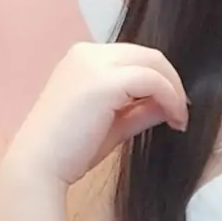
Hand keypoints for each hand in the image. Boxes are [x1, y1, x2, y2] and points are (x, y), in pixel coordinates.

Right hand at [4, 42, 187, 188]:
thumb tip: (170, 105)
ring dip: (175, 90)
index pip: (133, 58)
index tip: (173, 107)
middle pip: (147, 55)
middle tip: (182, 111)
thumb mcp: (112, 125)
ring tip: (180, 119)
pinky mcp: (104, 81)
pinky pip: (153, 80)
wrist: (39, 166)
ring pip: (153, 63)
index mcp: (82, 59)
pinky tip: (175, 120)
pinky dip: (171, 98)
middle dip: (172, 81)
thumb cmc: (69, 152)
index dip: (159, 79)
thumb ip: (139, 110)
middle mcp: (87, 53)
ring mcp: (94, 64)